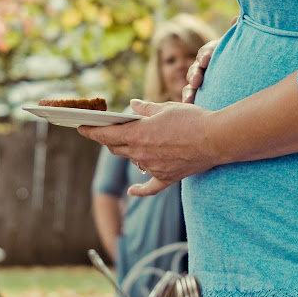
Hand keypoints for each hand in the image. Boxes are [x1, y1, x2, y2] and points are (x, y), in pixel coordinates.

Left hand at [78, 99, 214, 195]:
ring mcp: (153, 168)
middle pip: (116, 148)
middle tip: (104, 132)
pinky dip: (139, 190)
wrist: (216, 139)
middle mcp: (141, 154)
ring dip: (128, 153)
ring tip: (130, 143)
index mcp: (138, 134)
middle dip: (108, 140)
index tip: (80, 127)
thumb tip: (132, 106)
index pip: (105, 135)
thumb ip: (146, 108)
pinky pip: (150, 188)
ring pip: (132, 162)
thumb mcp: (166, 108)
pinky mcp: (167, 178)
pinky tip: (132, 190)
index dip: (90, 131)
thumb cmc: (192, 119)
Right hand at [182, 17, 238, 103]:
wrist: (244, 77)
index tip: (206, 61)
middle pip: (195, 69)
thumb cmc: (242, 57)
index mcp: (213, 52)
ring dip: (188, 92)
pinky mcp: (200, 95)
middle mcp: (203, 66)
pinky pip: (192, 98)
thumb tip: (237, 17)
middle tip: (197, 81)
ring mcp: (200, 82)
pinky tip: (190, 109)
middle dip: (195, 74)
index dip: (206, 56)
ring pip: (190, 85)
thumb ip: (238, 32)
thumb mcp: (242, 46)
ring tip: (189, 101)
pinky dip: (190, 102)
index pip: (207, 52)